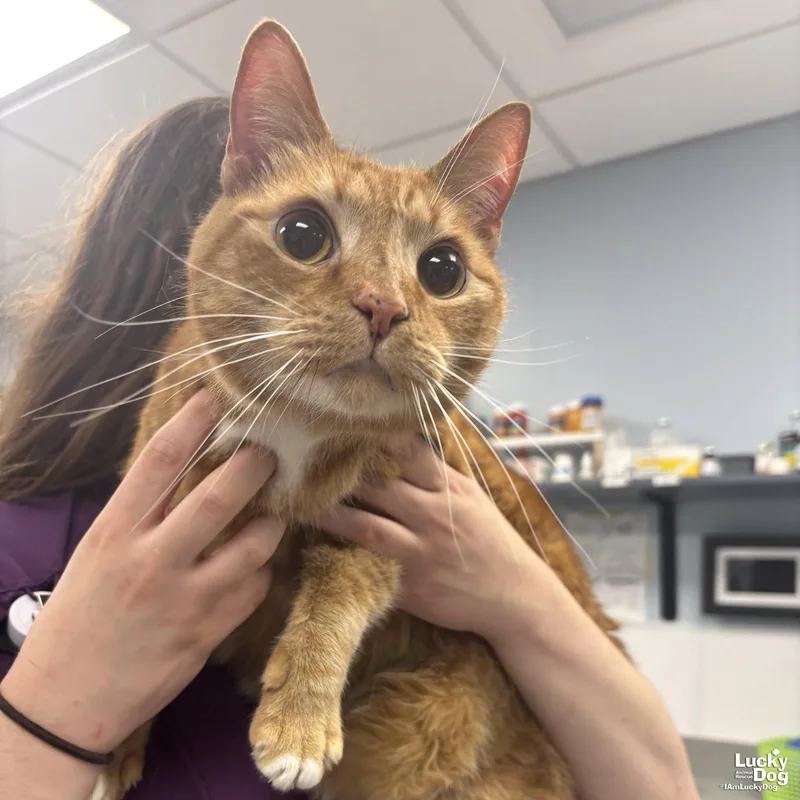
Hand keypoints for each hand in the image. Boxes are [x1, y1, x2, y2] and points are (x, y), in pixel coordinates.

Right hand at [1, 391, 284, 755]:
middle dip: (255, 466)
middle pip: (219, 496)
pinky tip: (255, 567)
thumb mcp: (97, 554)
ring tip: (271, 514)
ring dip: (271, 523)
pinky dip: (262, 571)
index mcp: (114, 533)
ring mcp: (184, 600)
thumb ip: (141, 514)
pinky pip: (255, 589)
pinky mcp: (208, 634)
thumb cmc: (79, 618)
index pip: (159, 461)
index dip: (193, 421)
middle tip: (271, 451)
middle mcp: (151, 561)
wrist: (66, 702)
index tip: (218, 397)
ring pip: (253, 544)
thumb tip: (187, 470)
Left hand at [314, 436, 540, 642]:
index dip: (374, 436)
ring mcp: (419, 551)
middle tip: (301, 458)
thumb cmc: (487, 538)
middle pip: (378, 484)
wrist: (513, 594)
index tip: (342, 422)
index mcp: (448, 487)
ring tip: (296, 500)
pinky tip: (312, 547)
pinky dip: (341, 555)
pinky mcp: (409, 585)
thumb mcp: (469, 496)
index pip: (409, 451)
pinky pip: (368, 566)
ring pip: (364, 525)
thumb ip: (434, 472)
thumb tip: (399, 438)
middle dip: (340, 472)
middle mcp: (432, 514)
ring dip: (328, 513)